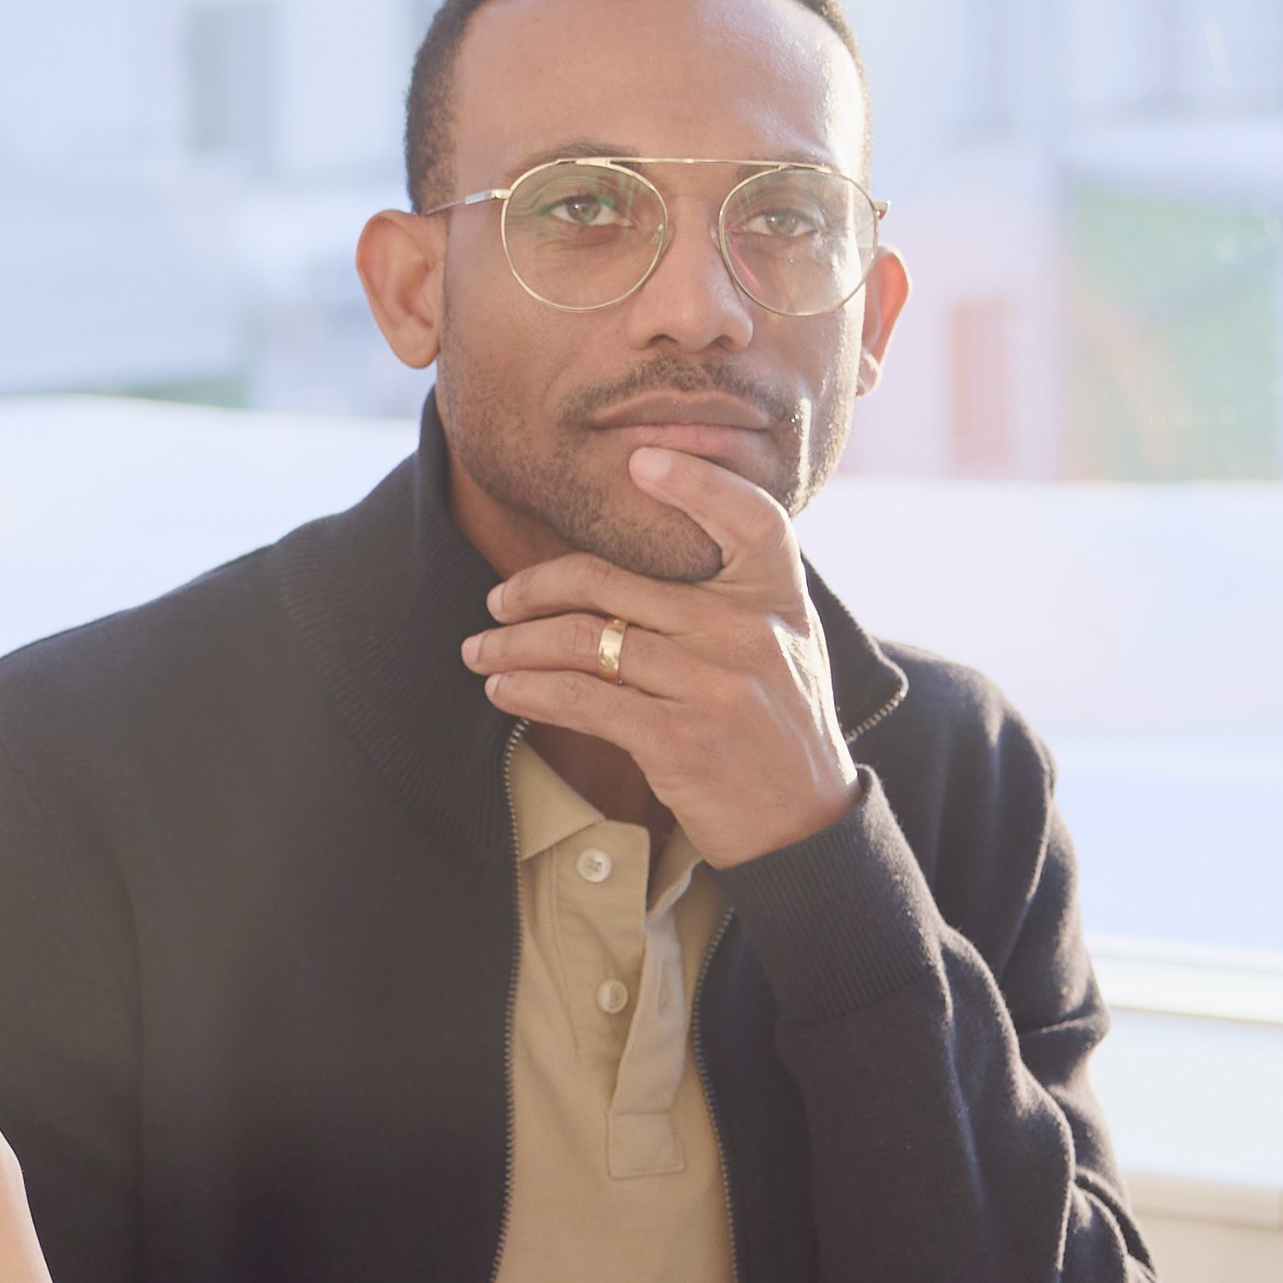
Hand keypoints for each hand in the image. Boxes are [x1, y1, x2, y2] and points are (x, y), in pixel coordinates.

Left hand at [457, 448, 862, 866]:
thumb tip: (630, 562)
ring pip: (583, 640)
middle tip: (497, 602)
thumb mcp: (781, 643)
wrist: (803, 824)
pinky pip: (579, 698)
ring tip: (479, 652)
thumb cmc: (776, 726)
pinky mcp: (680, 739)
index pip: (747, 517)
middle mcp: (749, 629)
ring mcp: (715, 683)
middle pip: (613, 581)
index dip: (695, 482)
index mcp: (777, 595)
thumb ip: (729, 596)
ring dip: (514, 646)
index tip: (640, 459)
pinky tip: (502, 689)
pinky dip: (527, 690)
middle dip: (534, 589)